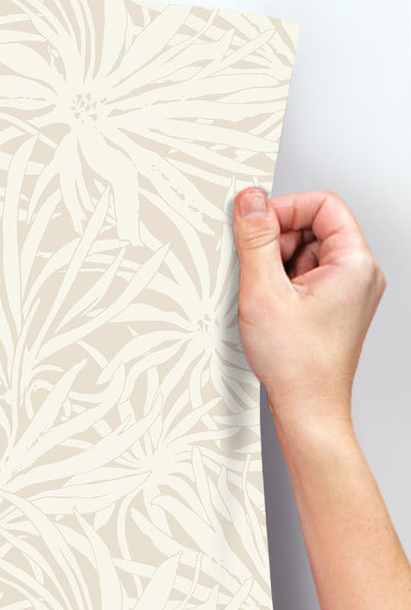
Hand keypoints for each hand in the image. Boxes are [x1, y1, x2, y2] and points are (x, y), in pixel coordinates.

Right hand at [232, 186, 385, 429]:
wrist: (308, 408)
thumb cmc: (296, 363)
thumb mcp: (264, 291)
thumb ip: (256, 240)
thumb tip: (250, 201)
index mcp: (354, 263)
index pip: (323, 205)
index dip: (285, 208)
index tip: (254, 224)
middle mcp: (359, 274)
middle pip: (315, 228)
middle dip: (278, 240)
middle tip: (253, 268)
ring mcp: (349, 293)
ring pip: (307, 254)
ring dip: (277, 265)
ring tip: (263, 296)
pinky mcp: (334, 309)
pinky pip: (306, 278)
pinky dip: (282, 285)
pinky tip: (268, 308)